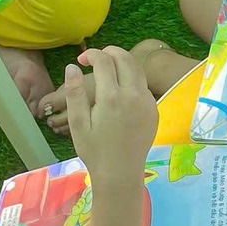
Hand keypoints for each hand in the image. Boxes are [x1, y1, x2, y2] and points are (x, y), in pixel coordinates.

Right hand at [64, 47, 158, 191]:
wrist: (120, 172)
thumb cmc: (94, 150)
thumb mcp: (78, 123)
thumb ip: (74, 93)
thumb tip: (72, 66)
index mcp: (112, 97)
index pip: (104, 61)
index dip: (92, 54)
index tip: (81, 59)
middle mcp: (133, 95)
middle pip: (125, 59)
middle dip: (110, 52)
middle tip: (96, 57)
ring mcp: (147, 102)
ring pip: (138, 70)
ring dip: (123, 62)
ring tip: (108, 68)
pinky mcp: (153, 110)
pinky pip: (144, 85)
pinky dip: (132, 78)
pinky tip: (120, 88)